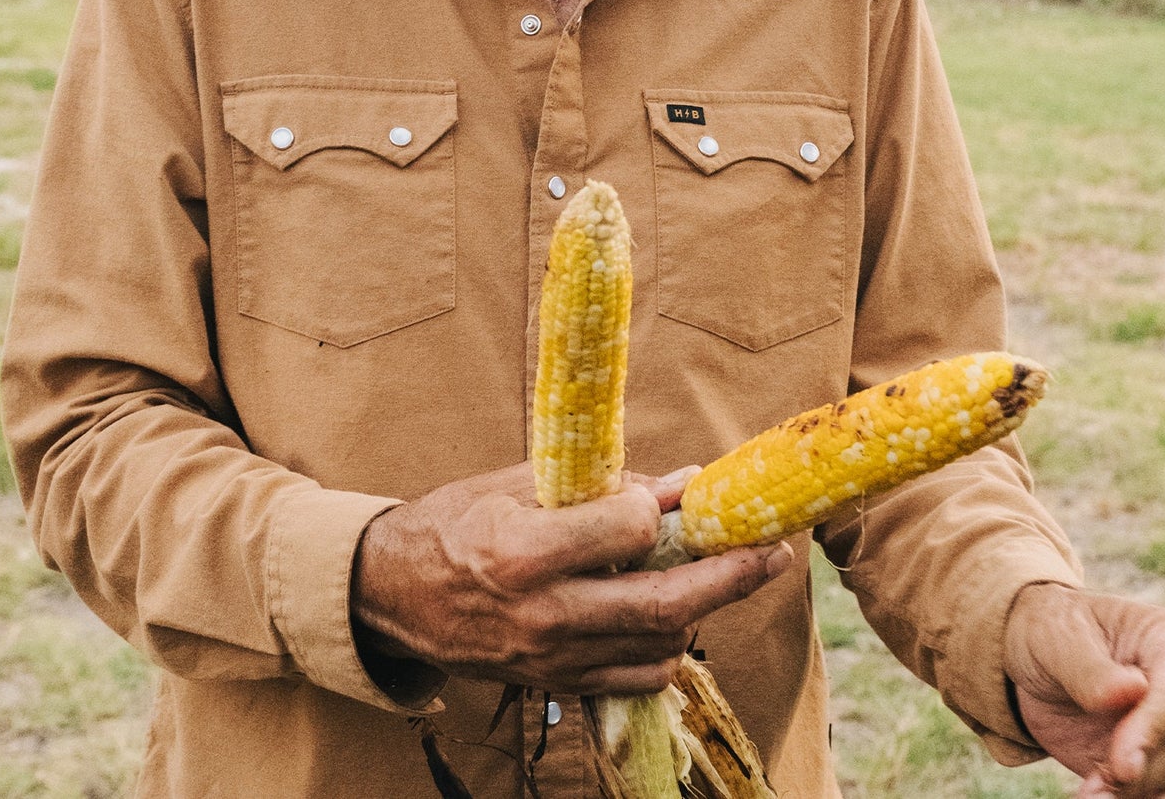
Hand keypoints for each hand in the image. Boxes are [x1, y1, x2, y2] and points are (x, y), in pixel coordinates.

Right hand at [351, 463, 790, 694]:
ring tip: (720, 575)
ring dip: (702, 608)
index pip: (628, 531)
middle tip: (773, 552)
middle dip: (732, 575)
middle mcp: (543, 613)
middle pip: (665, 604)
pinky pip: (638, 677)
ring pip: (660, 644)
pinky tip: (671, 616)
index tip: (668, 495)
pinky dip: (667, 648)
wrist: (391, 596)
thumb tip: (680, 481)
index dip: (659, 508)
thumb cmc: (452, 523)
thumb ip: (596, 485)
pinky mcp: (556, 684)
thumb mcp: (513, 483)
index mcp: (524, 550)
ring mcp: (552, 658)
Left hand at [1004, 584, 1164, 796]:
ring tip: (1090, 797)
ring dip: (1135, 797)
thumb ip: (1090, 669)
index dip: (1153, 729)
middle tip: (1091, 793)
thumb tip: (1132, 690)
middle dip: (1135, 775)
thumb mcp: (1056, 637)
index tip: (1124, 766)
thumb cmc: (1054, 632)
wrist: (1043, 659)